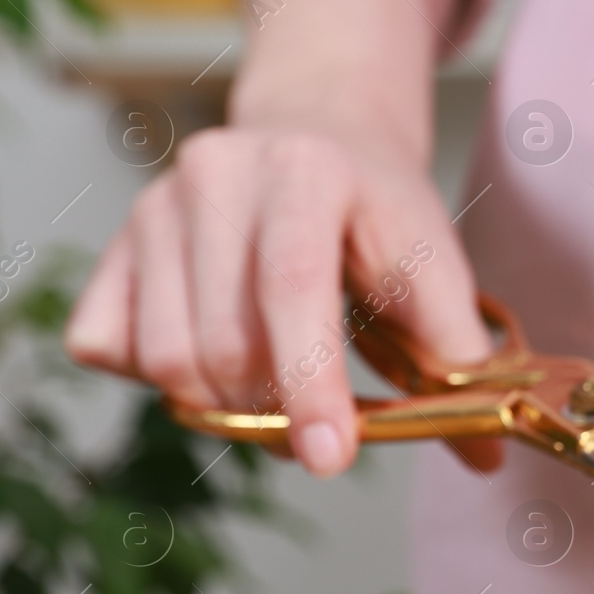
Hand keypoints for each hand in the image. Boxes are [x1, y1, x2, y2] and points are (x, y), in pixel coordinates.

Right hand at [64, 126, 493, 475]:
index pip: (294, 287)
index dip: (310, 381)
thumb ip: (458, 351)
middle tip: (319, 433)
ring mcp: (154, 205)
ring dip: (222, 407)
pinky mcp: (114, 241)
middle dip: (276, 414)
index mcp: (307, 170)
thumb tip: (485, 447)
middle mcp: (217, 175)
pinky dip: (158, 380)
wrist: (317, 136)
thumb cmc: (378, 211)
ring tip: (275, 397)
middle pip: (224, 340)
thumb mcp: (433, 260)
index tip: (331, 457)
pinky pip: (108, 346)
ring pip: (164, 357)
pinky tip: (212, 356)